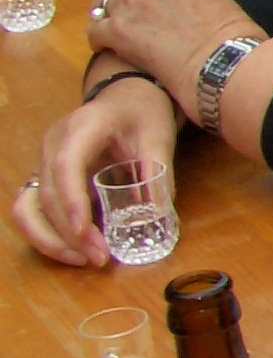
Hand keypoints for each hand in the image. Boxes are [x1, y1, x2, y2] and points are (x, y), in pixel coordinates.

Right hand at [11, 81, 179, 266]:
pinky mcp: (45, 178)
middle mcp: (52, 145)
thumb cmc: (141, 112)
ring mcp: (43, 162)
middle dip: (70, 232)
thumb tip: (158, 213)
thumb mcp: (158, 135)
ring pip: (29, 207)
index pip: (66, 165)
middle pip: (48, 193)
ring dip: (51, 238)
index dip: (71, 200)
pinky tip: (73, 250)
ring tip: (85, 259)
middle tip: (101, 258)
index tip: (84, 231)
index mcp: (81, 127)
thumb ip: (159, 171)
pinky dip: (45, 234)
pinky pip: (31, 210)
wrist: (125, 97)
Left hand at [87, 0, 259, 104]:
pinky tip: (109, 50)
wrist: (227, 65)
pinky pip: (95, 32)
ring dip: (113, 20)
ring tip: (121, 37)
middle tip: (136, 23)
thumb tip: (168, 2)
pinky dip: (101, 41)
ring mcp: (131, 2)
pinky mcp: (117, 30)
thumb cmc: (234, 38)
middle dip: (126, 2)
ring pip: (105, 7)